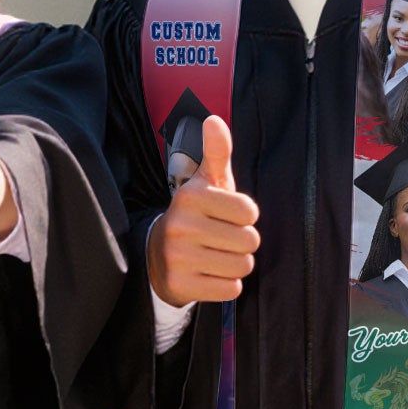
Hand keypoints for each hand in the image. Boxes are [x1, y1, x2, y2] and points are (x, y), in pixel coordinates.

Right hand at [147, 114, 259, 304]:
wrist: (157, 255)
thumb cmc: (195, 215)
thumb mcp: (205, 183)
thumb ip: (216, 152)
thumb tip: (214, 120)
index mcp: (190, 196)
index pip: (250, 212)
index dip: (245, 217)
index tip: (225, 216)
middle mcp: (180, 225)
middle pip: (250, 241)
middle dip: (242, 243)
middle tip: (221, 239)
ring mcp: (178, 257)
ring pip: (242, 266)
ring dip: (236, 264)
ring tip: (215, 256)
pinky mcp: (180, 284)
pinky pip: (230, 289)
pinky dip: (225, 284)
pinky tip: (208, 274)